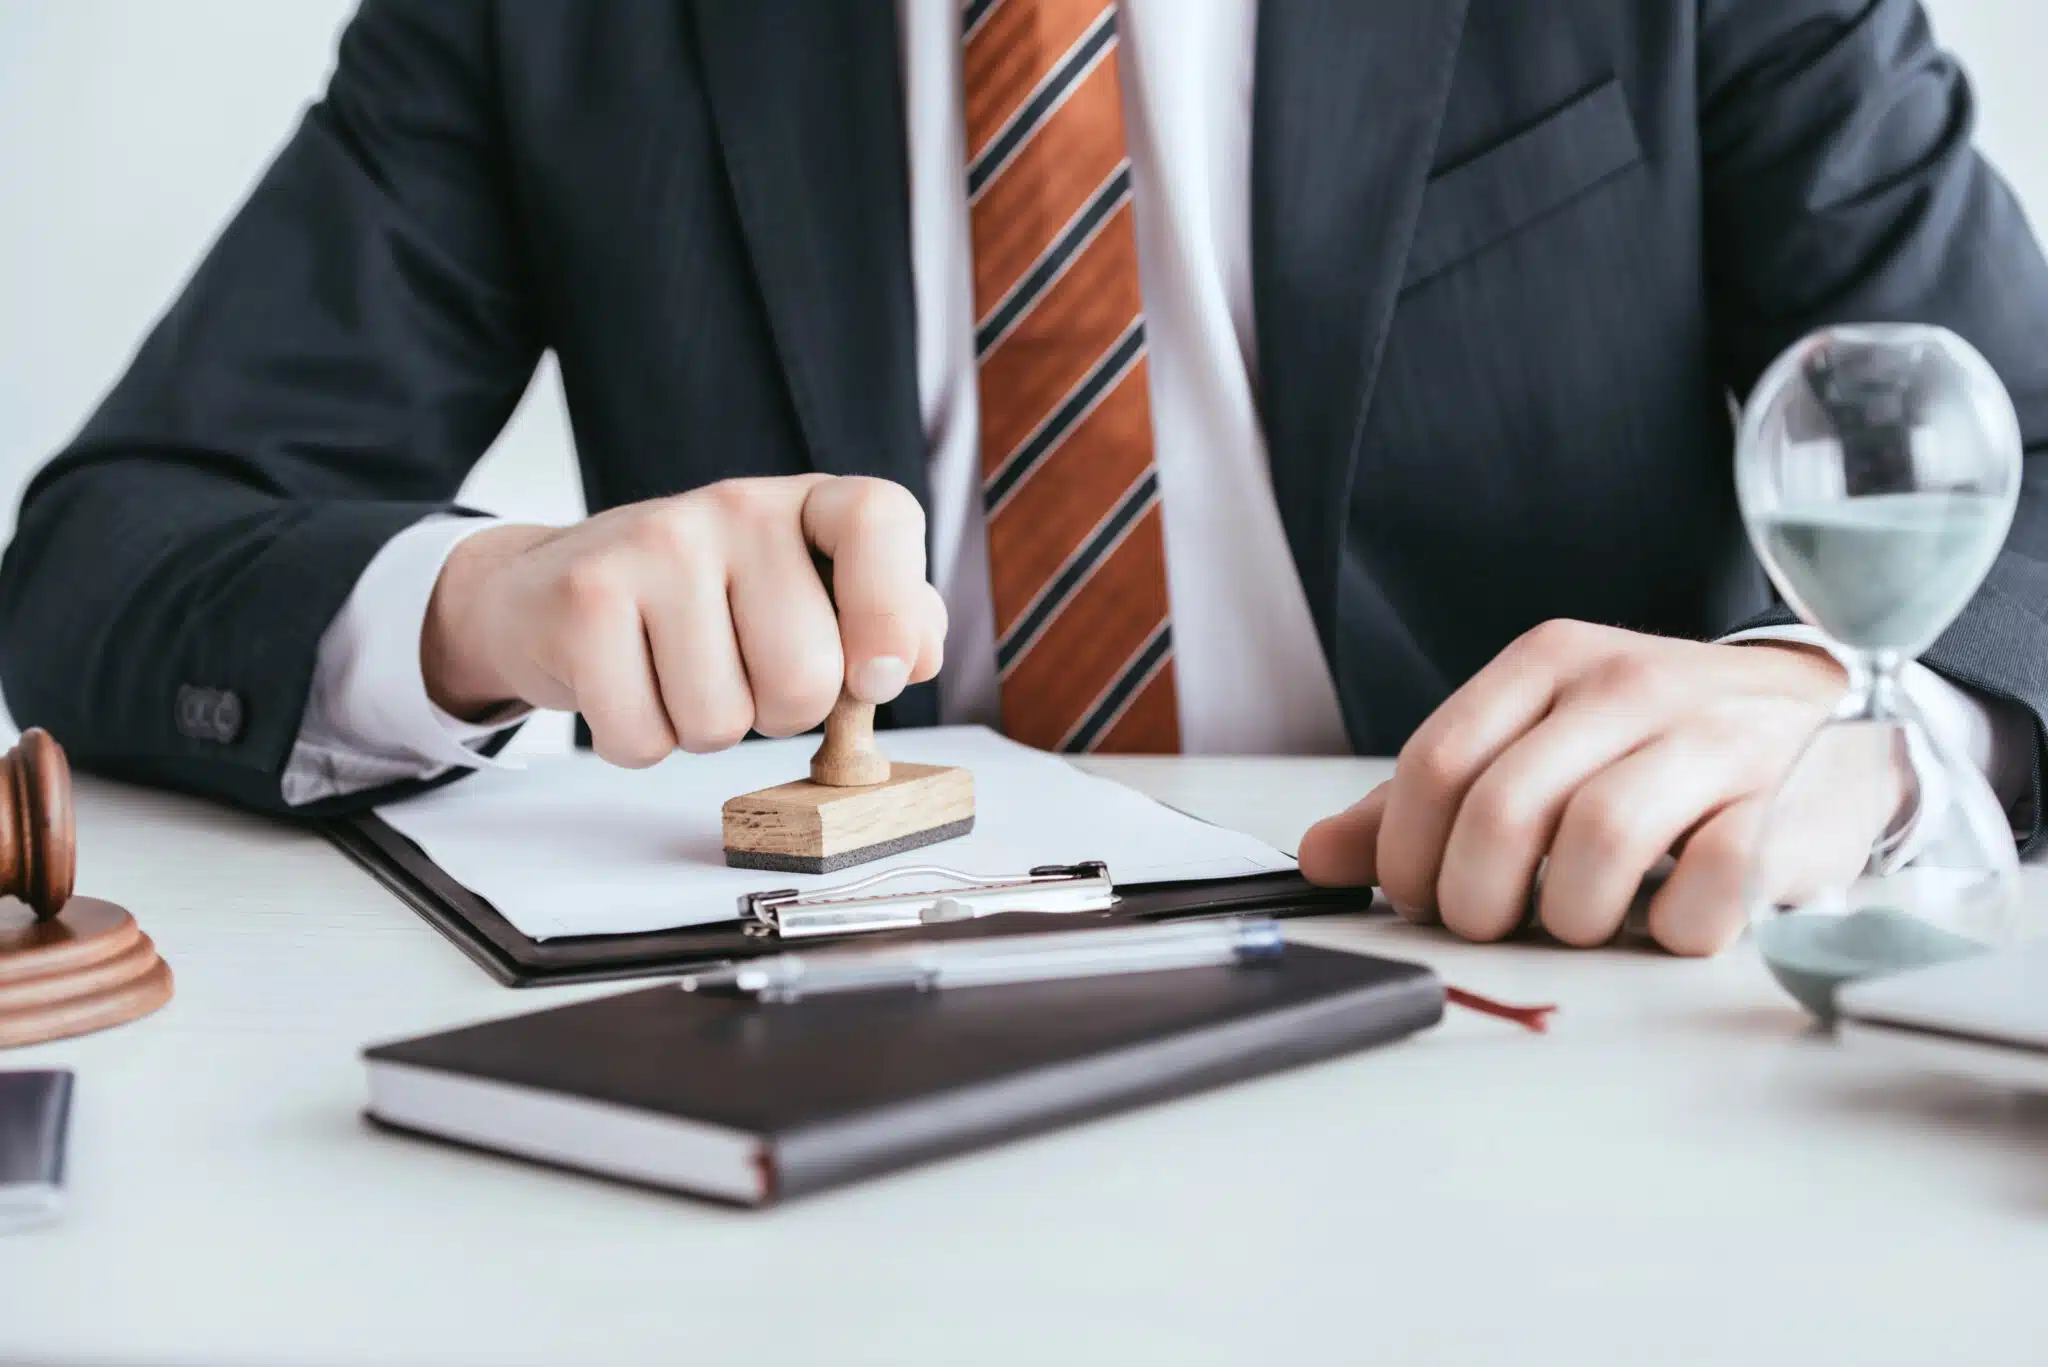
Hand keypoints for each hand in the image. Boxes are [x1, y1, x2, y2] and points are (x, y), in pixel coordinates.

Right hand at [421, 476, 946, 765]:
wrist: (549, 589)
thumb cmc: (704, 606)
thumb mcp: (803, 595)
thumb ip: (885, 619)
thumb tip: (918, 656)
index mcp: (803, 503)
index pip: (878, 518)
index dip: (893, 611)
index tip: (879, 678)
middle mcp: (733, 505)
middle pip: (805, 677)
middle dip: (779, 715)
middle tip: (741, 675)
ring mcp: (653, 544)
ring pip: (721, 722)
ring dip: (705, 731)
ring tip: (677, 675)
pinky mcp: (584, 600)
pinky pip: (643, 738)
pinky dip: (640, 741)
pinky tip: (627, 686)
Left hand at [1297, 621, 1858, 955]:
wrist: (1829, 722)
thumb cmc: (1658, 744)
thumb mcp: (1538, 741)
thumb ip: (1429, 798)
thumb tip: (1318, 858)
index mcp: (1549, 662)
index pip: (1435, 764)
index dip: (1405, 854)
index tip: (1418, 896)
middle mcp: (1627, 684)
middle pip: (1503, 813)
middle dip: (1477, 902)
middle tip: (1494, 925)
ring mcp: (1713, 739)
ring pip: (1598, 845)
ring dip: (1571, 918)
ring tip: (1580, 923)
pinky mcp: (1786, 804)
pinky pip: (1708, 886)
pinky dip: (1672, 927)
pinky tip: (1667, 918)